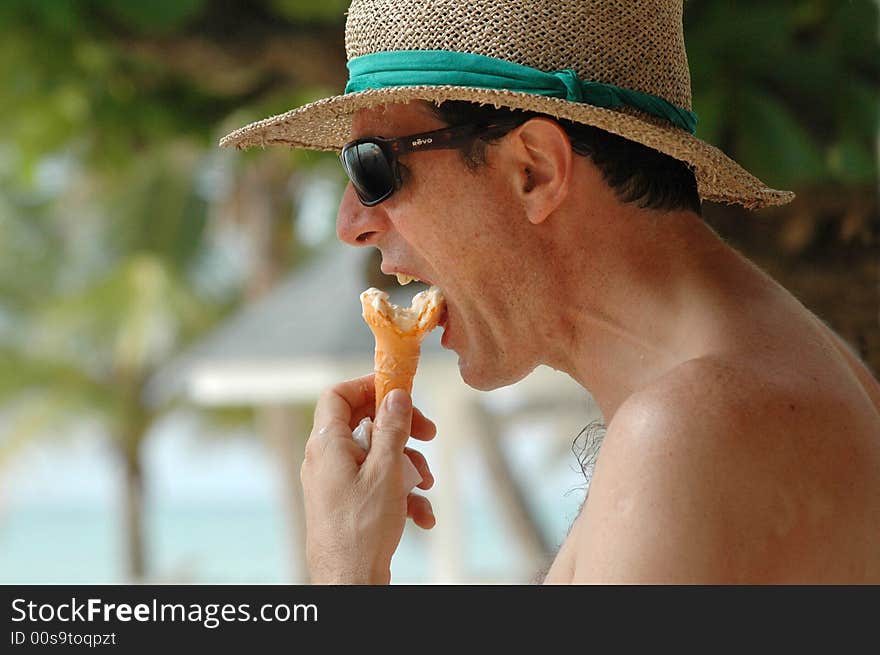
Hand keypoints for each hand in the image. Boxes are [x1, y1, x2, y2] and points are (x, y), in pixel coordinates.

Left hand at [301, 375, 435, 583]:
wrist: (348, 583)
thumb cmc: (361, 529)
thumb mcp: (386, 470)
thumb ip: (392, 428)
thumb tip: (396, 395)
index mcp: (326, 444)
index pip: (337, 395)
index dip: (368, 386)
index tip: (399, 391)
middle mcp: (325, 460)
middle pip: (363, 424)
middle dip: (401, 429)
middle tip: (428, 433)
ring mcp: (334, 484)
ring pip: (375, 457)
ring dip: (407, 465)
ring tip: (427, 483)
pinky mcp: (345, 505)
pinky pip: (375, 486)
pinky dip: (400, 494)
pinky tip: (422, 514)